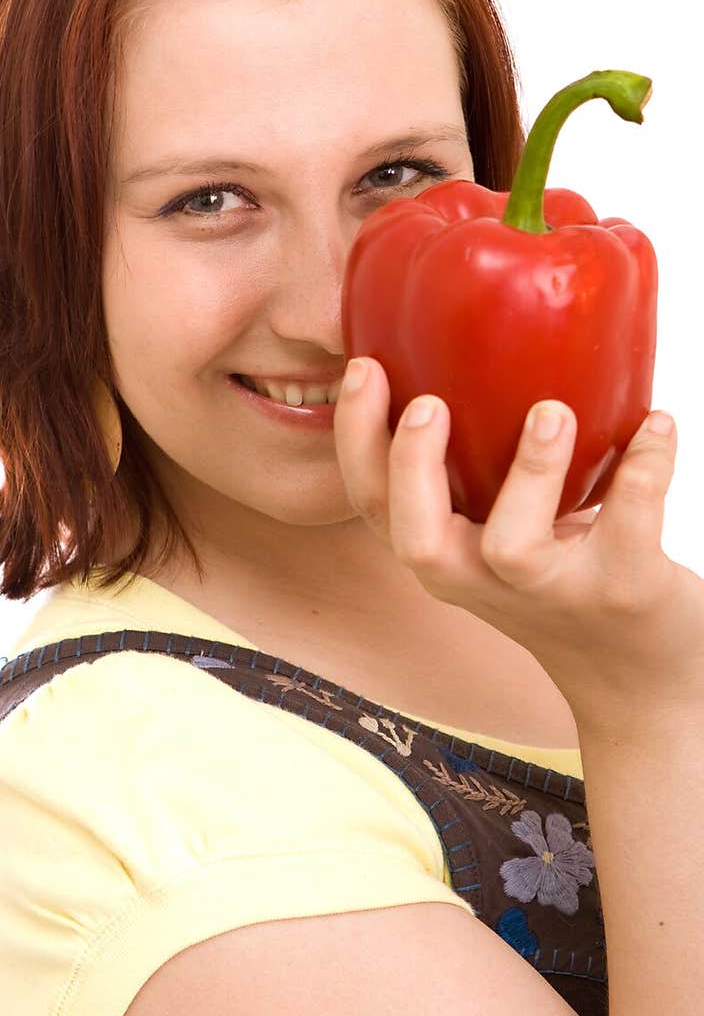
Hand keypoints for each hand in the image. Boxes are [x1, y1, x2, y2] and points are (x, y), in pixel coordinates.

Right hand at [333, 357, 703, 726]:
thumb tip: (471, 343)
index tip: (362, 371)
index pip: (373, 506)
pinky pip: (629, 524)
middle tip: (429, 403)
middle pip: (418, 539)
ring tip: (552, 411)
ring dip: (530, 473)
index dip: (357, 441)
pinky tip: (658, 424)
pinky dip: (646, 468)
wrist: (635, 672)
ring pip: (515, 546)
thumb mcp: (499, 535)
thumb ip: (477, 470)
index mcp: (446, 556)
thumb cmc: (561, 579)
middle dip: (411, 467)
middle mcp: (484, 583)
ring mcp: (554, 593)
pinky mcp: (623, 592)